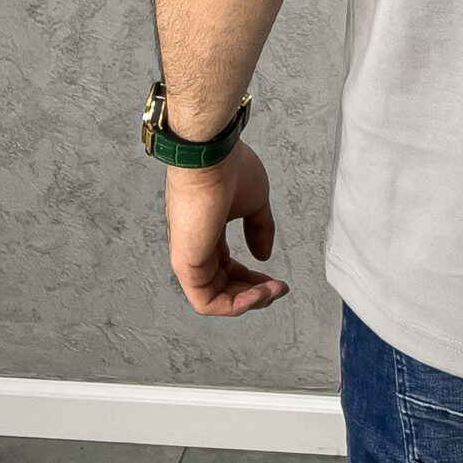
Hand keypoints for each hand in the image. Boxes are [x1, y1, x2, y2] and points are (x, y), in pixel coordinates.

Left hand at [165, 142, 289, 316]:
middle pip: (223, 286)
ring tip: (272, 291)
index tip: (275, 279)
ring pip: (215, 298)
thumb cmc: (227, 170)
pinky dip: (235, 304)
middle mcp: (196, 247)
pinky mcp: (185, 264)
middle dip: (254, 293)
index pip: (227, 268)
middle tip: (277, 289)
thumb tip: (264, 255)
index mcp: (209, 233)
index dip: (253, 279)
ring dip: (249, 301)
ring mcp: (189, 258)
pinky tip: (258, 294)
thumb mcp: (253, 203)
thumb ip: (259, 229)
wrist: (210, 157)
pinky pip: (206, 301)